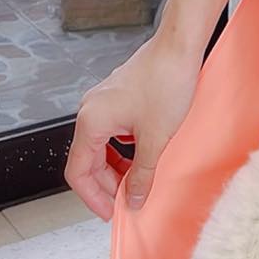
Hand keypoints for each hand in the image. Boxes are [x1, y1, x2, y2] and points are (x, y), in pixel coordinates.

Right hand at [64, 29, 203, 220]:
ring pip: (101, 146)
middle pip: (87, 160)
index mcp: (91, 121)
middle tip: (129, 200)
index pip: (78, 172)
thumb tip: (133, 199)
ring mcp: (103, 102)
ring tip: (138, 181)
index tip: (110, 212)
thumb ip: (141, 174)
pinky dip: (123, 149)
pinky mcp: (118, 97)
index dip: (93, 197)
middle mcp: (90, 110)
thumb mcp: (155, 138)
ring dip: (116, 167)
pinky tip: (142, 156)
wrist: (180, 45)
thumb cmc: (167, 81)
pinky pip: (112, 132)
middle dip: (107, 184)